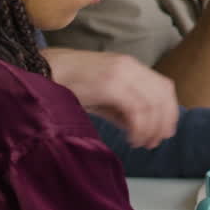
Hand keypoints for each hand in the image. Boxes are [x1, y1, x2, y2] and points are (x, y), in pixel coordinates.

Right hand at [42, 48, 177, 148]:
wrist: (40, 72)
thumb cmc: (67, 84)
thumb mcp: (101, 95)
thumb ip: (123, 109)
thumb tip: (143, 128)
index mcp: (130, 66)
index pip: (164, 87)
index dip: (170, 111)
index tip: (165, 131)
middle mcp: (129, 66)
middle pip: (163, 96)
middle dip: (163, 122)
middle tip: (154, 142)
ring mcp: (120, 73)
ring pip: (152, 104)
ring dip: (151, 128)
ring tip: (141, 143)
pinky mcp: (109, 84)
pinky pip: (136, 109)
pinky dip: (139, 128)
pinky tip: (132, 139)